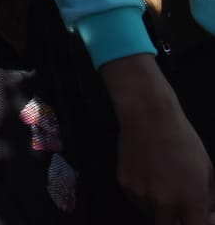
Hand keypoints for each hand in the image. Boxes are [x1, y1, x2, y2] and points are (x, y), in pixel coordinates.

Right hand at [100, 54, 214, 222]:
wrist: (149, 117)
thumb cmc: (183, 140)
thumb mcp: (207, 170)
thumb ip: (209, 199)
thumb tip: (208, 215)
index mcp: (190, 199)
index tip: (198, 218)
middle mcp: (164, 201)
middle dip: (176, 221)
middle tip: (179, 208)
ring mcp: (141, 194)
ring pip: (151, 216)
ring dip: (159, 210)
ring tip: (162, 186)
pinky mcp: (125, 185)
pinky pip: (136, 201)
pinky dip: (143, 196)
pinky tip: (149, 177)